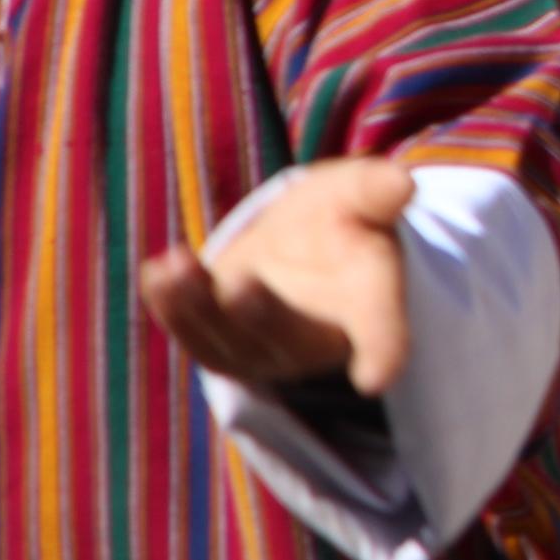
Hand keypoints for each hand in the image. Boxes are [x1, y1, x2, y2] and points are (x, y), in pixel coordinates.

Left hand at [139, 157, 417, 394]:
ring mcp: (264, 352)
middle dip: (262, 316)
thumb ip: (375, 192)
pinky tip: (156, 272)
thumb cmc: (341, 219)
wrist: (298, 249)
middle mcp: (318, 340)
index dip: (382, 351)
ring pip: (229, 339)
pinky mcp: (219, 349)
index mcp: (370, 306)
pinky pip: (191, 335)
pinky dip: (170, 307)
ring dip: (198, 308)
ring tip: (177, 267)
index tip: (376, 376)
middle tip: (243, 285)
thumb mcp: (361, 197)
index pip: (382, 333)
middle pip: (288, 337)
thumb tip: (402, 183)